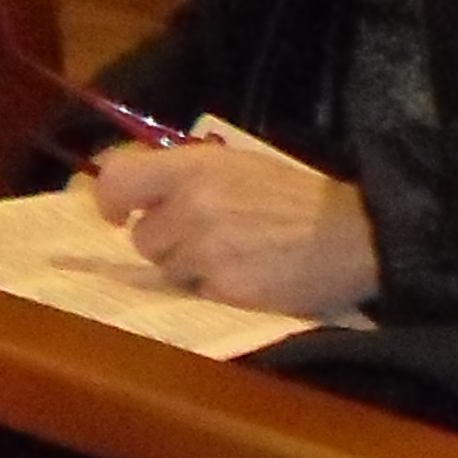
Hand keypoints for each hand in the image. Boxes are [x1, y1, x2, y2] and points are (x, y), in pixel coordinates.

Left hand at [89, 140, 381, 314]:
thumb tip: (139, 188)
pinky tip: (247, 275)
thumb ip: (187, 174)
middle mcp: (192, 207)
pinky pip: (197, 292)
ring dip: (189, 267)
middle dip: (165, 240)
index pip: (118, 179)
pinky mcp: (225, 289)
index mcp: (194, 167)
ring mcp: (207, 252)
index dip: (107, 198)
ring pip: (168, 269)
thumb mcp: (238, 165)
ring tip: (231, 256)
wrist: (350, 234)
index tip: (112, 213)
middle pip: (142, 237)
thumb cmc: (295, 197)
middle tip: (202, 236)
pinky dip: (216, 288)